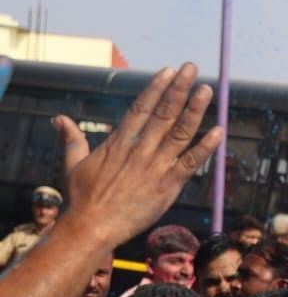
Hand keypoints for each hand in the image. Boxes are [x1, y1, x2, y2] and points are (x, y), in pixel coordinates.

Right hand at [54, 63, 222, 246]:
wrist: (91, 227)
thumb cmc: (82, 198)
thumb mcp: (74, 164)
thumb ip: (72, 139)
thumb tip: (58, 119)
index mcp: (119, 142)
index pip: (141, 108)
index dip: (156, 88)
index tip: (168, 71)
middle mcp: (139, 150)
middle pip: (163, 114)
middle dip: (178, 89)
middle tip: (191, 68)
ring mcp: (155, 167)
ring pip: (180, 133)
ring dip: (194, 110)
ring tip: (206, 90)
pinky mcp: (168, 185)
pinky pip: (191, 163)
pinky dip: (205, 147)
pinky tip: (218, 132)